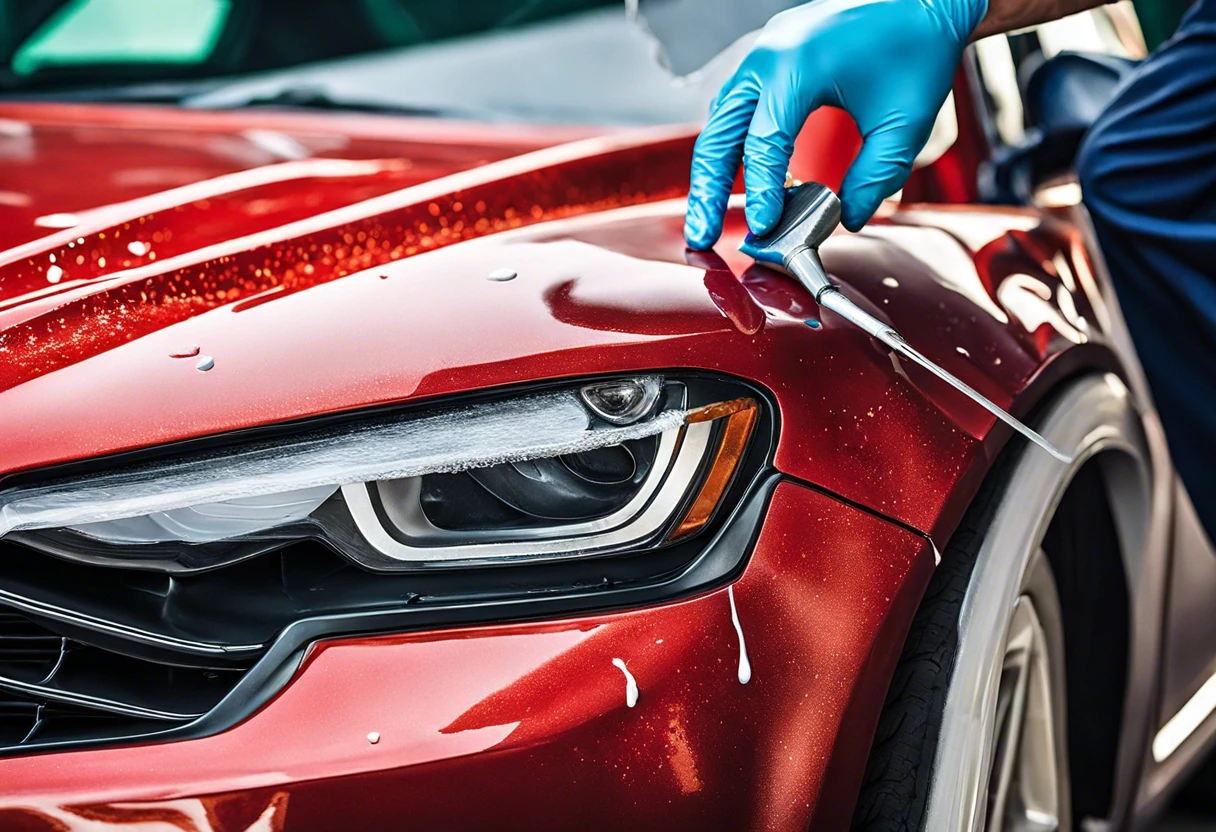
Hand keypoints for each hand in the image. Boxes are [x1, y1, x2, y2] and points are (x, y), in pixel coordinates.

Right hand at [684, 0, 985, 248]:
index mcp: (797, 67)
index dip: (761, 192)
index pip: (763, 142)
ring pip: (719, 121)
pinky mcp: (768, 57)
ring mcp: (763, 53)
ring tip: (707, 218)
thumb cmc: (918, 49)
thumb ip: (873, 179)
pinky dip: (729, 146)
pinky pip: (736, 106)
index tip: (764, 228)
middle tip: (703, 236)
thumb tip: (846, 220)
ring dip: (711, 172)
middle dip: (708, 191)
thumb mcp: (905, 125)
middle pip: (719, 133)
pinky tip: (731, 179)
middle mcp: (768, 56)